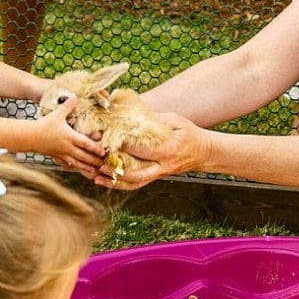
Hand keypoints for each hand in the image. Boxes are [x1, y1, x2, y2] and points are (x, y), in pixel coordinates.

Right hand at [34, 96, 105, 171]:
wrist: (30, 136)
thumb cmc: (44, 124)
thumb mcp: (57, 114)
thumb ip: (67, 106)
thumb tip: (75, 96)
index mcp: (70, 136)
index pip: (86, 144)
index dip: (96, 148)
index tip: (104, 152)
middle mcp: (67, 147)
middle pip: (83, 156)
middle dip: (94, 160)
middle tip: (102, 164)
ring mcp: (61, 153)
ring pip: (76, 163)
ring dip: (85, 167)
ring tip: (93, 171)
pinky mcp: (55, 156)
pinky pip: (64, 163)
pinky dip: (71, 167)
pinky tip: (74, 169)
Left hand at [91, 112, 208, 190]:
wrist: (204, 153)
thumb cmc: (189, 133)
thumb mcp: (175, 120)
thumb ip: (153, 119)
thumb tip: (130, 113)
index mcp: (167, 149)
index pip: (140, 149)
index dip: (121, 145)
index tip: (105, 138)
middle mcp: (162, 166)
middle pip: (134, 170)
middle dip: (113, 167)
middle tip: (95, 159)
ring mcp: (158, 174)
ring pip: (133, 182)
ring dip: (113, 180)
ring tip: (95, 174)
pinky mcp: (155, 177)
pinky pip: (136, 184)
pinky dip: (119, 184)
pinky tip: (105, 181)